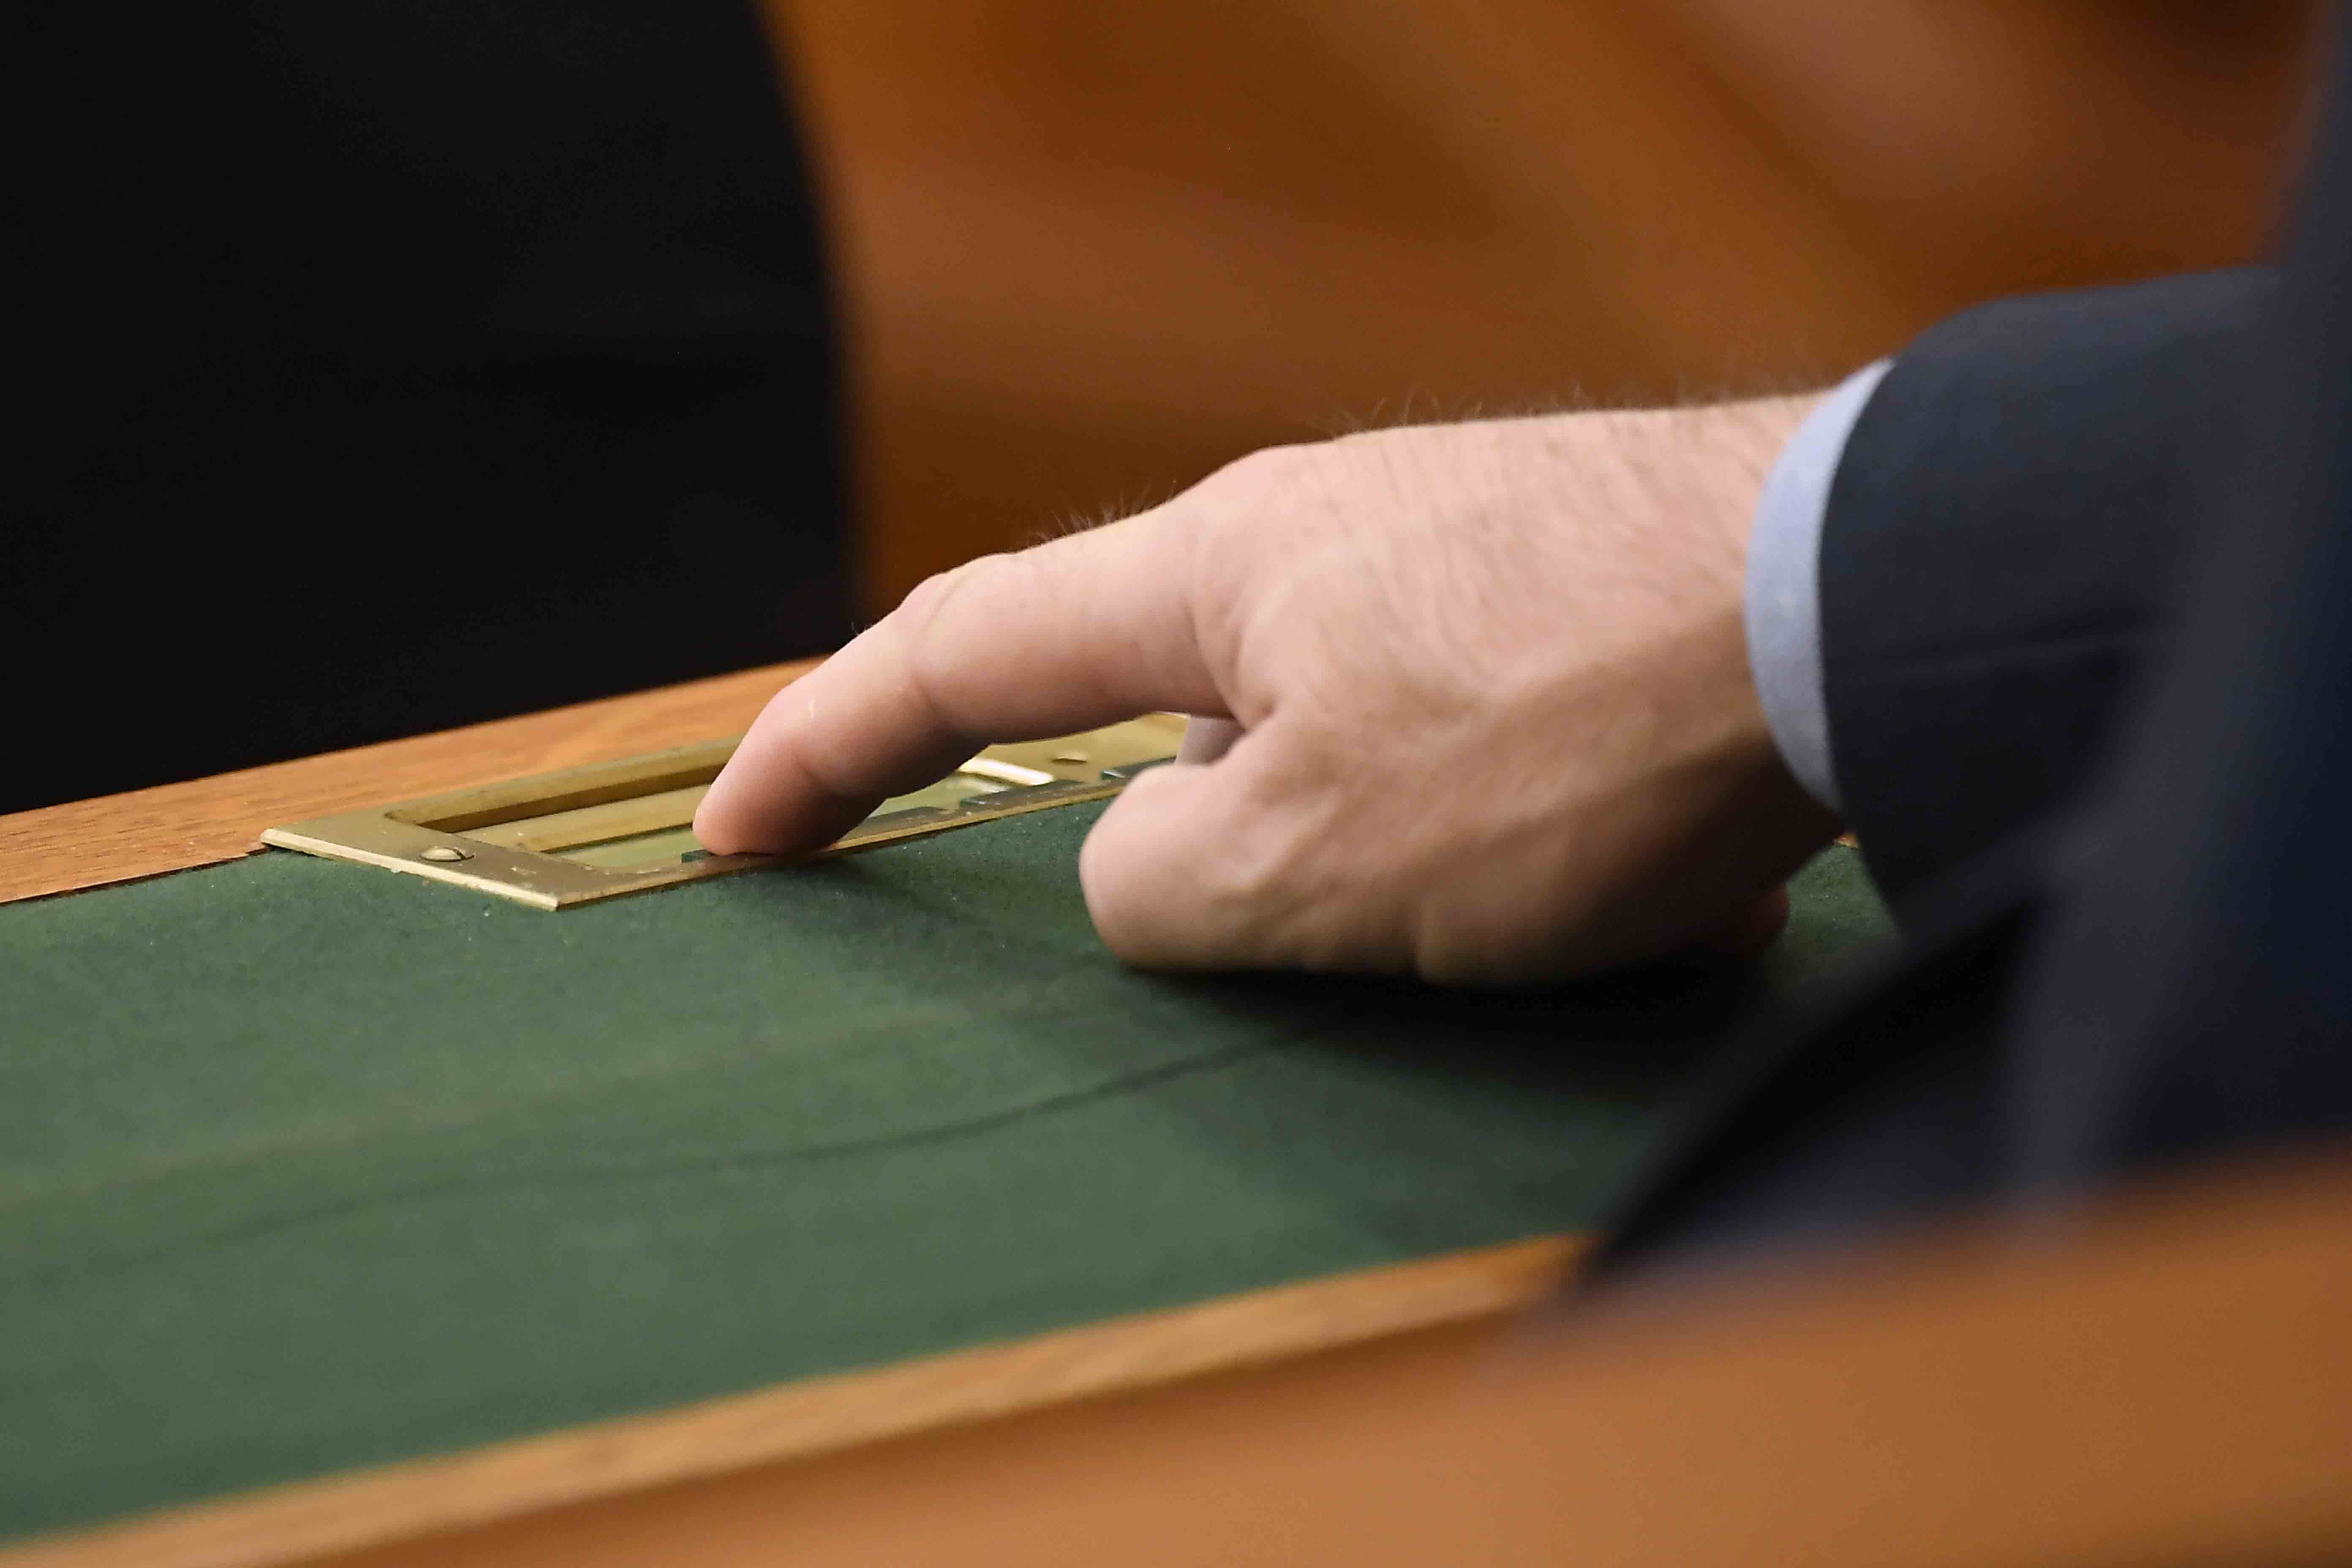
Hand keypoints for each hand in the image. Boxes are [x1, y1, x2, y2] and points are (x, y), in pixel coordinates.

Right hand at [696, 402, 1839, 982]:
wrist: (1854, 601)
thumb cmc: (1562, 725)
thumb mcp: (1306, 863)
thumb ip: (1159, 880)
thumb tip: (1144, 860)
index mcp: (1208, 573)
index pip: (957, 653)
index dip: (823, 747)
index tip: (735, 833)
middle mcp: (1314, 532)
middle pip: (1188, 716)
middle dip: (1250, 856)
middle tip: (1349, 929)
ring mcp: (1447, 548)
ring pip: (1362, 762)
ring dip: (1431, 871)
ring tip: (1564, 906)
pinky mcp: (1566, 590)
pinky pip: (1493, 755)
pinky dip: (1533, 839)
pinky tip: (1646, 873)